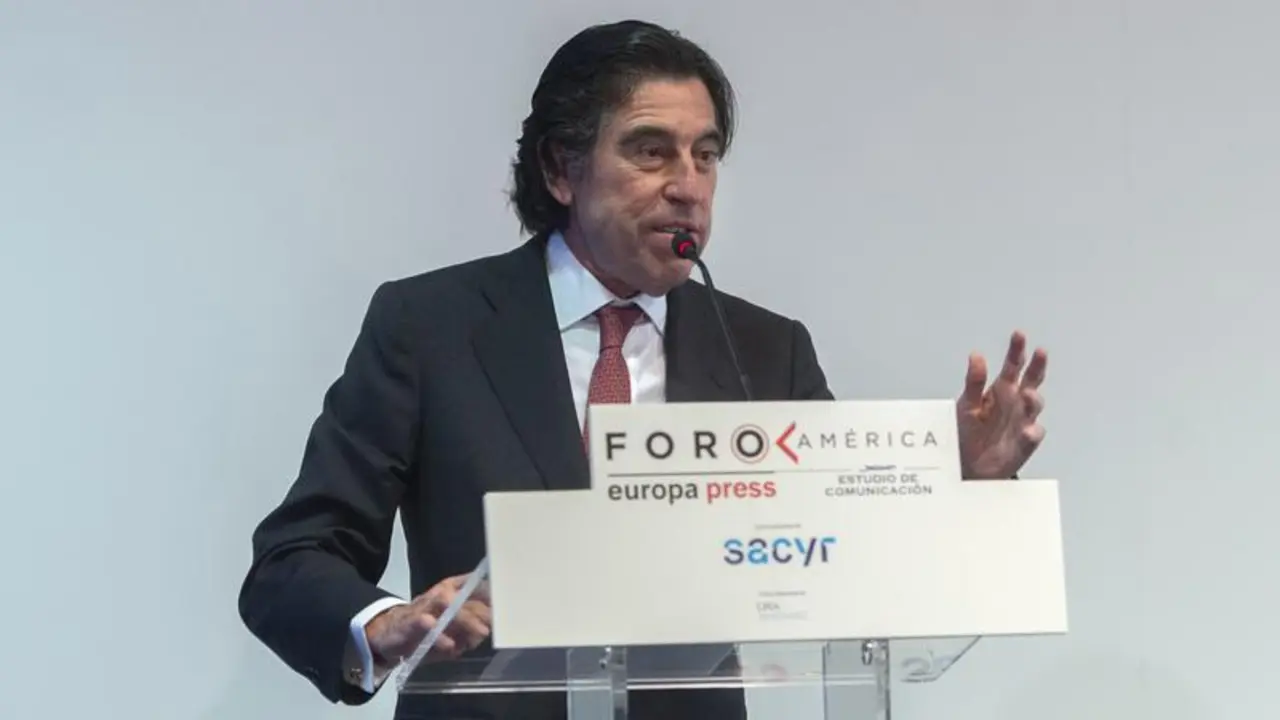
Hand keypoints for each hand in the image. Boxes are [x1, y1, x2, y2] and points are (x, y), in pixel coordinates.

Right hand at [365, 574, 491, 667]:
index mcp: (454, 588)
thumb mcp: (452, 624)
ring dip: (466, 620)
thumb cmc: (428, 626)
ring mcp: (426, 604)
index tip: (510, 608)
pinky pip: (427, 624)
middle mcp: (442, 592)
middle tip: (498, 627)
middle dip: (484, 613)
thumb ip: (471, 625)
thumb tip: (491, 630)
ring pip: (449, 605)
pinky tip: (450, 646)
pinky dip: (439, 635)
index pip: (478, 585)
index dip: (495, 595)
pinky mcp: (412, 620)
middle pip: (468, 598)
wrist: (389, 631)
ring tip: (481, 634)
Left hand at [956, 330, 1046, 478]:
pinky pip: (1032, 434)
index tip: (1019, 335)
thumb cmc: (968, 431)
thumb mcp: (966, 404)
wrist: (969, 465)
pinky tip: (1027, 430)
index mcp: (1001, 389)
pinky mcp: (1025, 441)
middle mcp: (1016, 401)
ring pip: (1035, 405)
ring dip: (1034, 398)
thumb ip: (974, 381)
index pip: (1013, 365)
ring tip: (1028, 394)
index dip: (1017, 350)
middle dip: (1037, 366)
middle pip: (1032, 379)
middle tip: (1040, 352)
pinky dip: (1031, 432)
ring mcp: (1023, 420)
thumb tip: (976, 355)